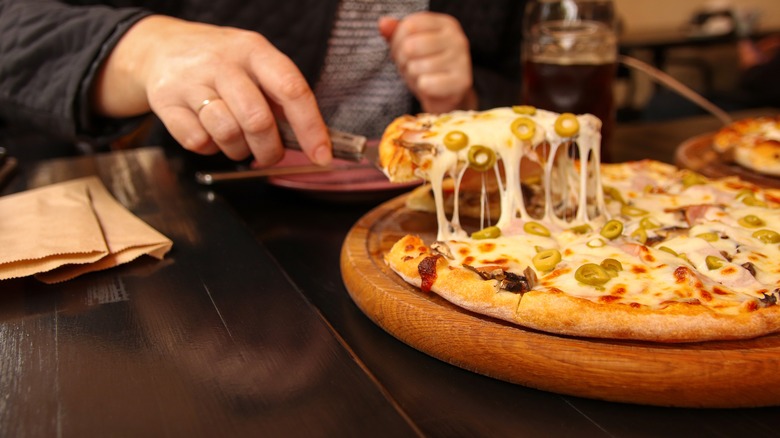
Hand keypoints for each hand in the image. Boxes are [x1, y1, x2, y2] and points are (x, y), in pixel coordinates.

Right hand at [91, 15, 331, 166]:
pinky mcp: (165, 101)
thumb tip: (314, 140)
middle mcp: (223, 62)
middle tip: (269, 154)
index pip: (291, 89)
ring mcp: (191, 80)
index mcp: (254, 50)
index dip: (311, 127)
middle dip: (270, 149)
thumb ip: (281, 97)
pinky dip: (209, 149)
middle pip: (258, 120)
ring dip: (238, 151)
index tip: (321, 155)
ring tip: (237, 141)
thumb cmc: (220, 64)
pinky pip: (198, 142)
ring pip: (227, 134)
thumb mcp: (254, 64)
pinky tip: (209, 133)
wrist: (160, 47)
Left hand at [379, 12, 475, 113]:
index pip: (409, 25)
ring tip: (420, 76)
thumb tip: (383, 24)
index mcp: (445, 24)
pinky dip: (422, 87)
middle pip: (410, 46)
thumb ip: (395, 32)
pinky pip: (426, 84)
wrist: (446, 95)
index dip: (397, 41)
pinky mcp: (461, 82)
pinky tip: (429, 86)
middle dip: (402, 60)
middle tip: (410, 66)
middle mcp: (457, 38)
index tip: (402, 51)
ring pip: (416, 67)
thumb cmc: (426, 65)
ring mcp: (462, 60)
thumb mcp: (409, 45)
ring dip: (411, 75)